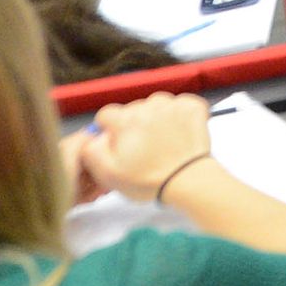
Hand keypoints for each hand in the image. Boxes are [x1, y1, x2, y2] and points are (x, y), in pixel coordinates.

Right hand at [72, 92, 214, 200]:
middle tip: (142, 149)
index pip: (106, 115)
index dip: (110, 131)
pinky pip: (178, 105)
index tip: (119, 145)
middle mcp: (148, 106)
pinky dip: (177, 116)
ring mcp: (172, 104)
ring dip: (155, 119)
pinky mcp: (193, 106)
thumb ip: (91, 150)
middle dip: (133, 126)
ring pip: (155, 105)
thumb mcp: (108, 173)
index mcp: (125, 120)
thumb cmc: (148, 180)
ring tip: (161, 142)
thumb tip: (94, 135)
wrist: (189, 181)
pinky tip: (178, 134)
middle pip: (132, 110)